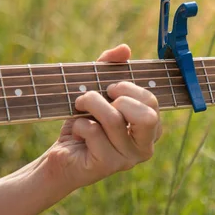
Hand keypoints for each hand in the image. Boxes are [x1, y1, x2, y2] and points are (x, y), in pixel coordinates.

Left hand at [38, 44, 161, 190]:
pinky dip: (79, 124)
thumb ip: (111, 67)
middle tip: (100, 97)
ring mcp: (127, 159)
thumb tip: (125, 49)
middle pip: (146, 116)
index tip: (110, 88)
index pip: (152, 102)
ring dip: (89, 104)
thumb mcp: (98, 91)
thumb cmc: (85, 122)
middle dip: (119, 98)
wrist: (62, 155)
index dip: (129, 88)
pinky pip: (93, 132)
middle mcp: (144, 147)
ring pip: (113, 119)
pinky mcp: (106, 165)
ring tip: (79, 106)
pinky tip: (76, 131)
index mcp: (150, 129)